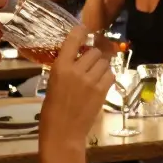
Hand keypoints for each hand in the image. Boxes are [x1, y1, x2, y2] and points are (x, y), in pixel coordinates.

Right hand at [40, 26, 115, 142]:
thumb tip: (79, 57)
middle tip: (90, 63)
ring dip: (101, 65)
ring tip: (95, 73)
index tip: (85, 29)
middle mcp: (77, 70)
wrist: (63, 132)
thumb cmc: (52, 110)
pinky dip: (107, 75)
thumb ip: (66, 69)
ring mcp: (91, 80)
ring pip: (104, 62)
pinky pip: (110, 74)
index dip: (81, 32)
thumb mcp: (53, 83)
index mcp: (60, 67)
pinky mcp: (102, 90)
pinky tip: (101, 82)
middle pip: (94, 51)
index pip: (73, 40)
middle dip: (93, 55)